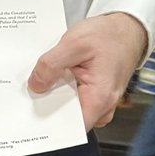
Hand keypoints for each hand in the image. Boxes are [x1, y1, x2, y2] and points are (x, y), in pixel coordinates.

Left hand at [27, 13, 147, 131]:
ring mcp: (98, 100)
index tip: (30, 114)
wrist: (126, 28)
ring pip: (68, 106)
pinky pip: (72, 96)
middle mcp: (102, 105)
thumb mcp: (74, 43)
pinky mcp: (93, 92)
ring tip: (41, 77)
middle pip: (67, 118)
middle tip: (28, 90)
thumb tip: (35, 86)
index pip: (71, 126)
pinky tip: (52, 73)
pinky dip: (60, 87)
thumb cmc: (108, 35)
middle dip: (47, 105)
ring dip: (53, 94)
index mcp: (99, 99)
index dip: (49, 122)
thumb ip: (51, 65)